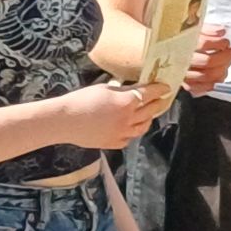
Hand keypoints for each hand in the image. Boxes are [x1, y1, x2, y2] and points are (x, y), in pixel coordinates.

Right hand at [57, 81, 172, 148]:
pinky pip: (130, 137)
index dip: (159, 89)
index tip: (165, 86)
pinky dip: (134, 131)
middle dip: (158, 102)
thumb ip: (123, 90)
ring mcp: (122, 133)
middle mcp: (128, 119)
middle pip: (150, 110)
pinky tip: (133, 126)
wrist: (64, 121)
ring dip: (149, 118)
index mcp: (126, 102)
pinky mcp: (114, 143)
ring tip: (150, 113)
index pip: (149, 93)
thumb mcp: (104, 89)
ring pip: (143, 126)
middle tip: (162, 98)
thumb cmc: (81, 100)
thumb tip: (135, 89)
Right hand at [183, 24, 230, 95]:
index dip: (219, 43)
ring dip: (223, 69)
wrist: (163, 50)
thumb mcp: (194, 29)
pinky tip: (219, 75)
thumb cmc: (182, 38)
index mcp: (182, 43)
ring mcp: (183, 74)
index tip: (226, 41)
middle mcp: (181, 60)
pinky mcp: (185, 84)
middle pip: (208, 61)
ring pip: (207, 75)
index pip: (204, 43)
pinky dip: (213, 83)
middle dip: (226, 56)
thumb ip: (208, 29)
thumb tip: (221, 31)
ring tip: (228, 62)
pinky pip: (201, 88)